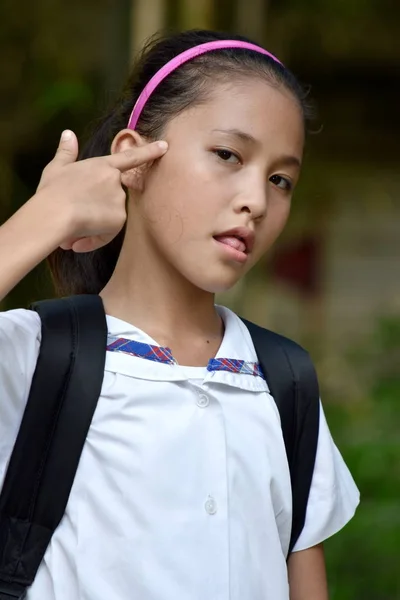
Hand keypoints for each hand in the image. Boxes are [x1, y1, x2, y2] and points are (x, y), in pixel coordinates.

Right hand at [37, 130, 167, 252]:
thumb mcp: (57, 169)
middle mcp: (114, 181)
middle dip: (93, 209)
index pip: (130, 157)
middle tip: (71, 215)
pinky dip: (91, 240)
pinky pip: (106, 234)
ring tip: (69, 231)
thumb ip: (66, 152)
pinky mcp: (119, 220)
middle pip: (110, 198)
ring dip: (90, 226)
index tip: (165, 145)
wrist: (53, 214)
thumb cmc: (51, 192)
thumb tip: (68, 134)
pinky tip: (75, 242)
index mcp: (102, 165)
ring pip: (107, 218)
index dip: (149, 151)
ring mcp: (118, 200)